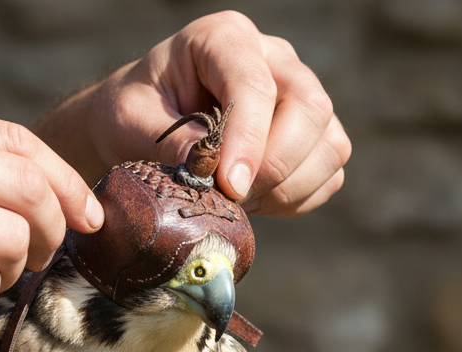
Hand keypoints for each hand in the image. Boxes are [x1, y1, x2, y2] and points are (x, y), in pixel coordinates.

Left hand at [36, 11, 350, 217]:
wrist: (143, 125)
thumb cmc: (134, 113)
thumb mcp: (132, 121)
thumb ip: (168, 141)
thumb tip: (207, 169)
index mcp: (224, 38)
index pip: (254, 84)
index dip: (249, 139)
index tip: (229, 186)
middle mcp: (274, 59)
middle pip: (310, 108)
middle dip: (276, 166)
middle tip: (233, 197)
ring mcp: (300, 97)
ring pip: (330, 145)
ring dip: (288, 188)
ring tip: (238, 201)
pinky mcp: (314, 137)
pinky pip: (329, 176)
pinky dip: (296, 200)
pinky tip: (256, 201)